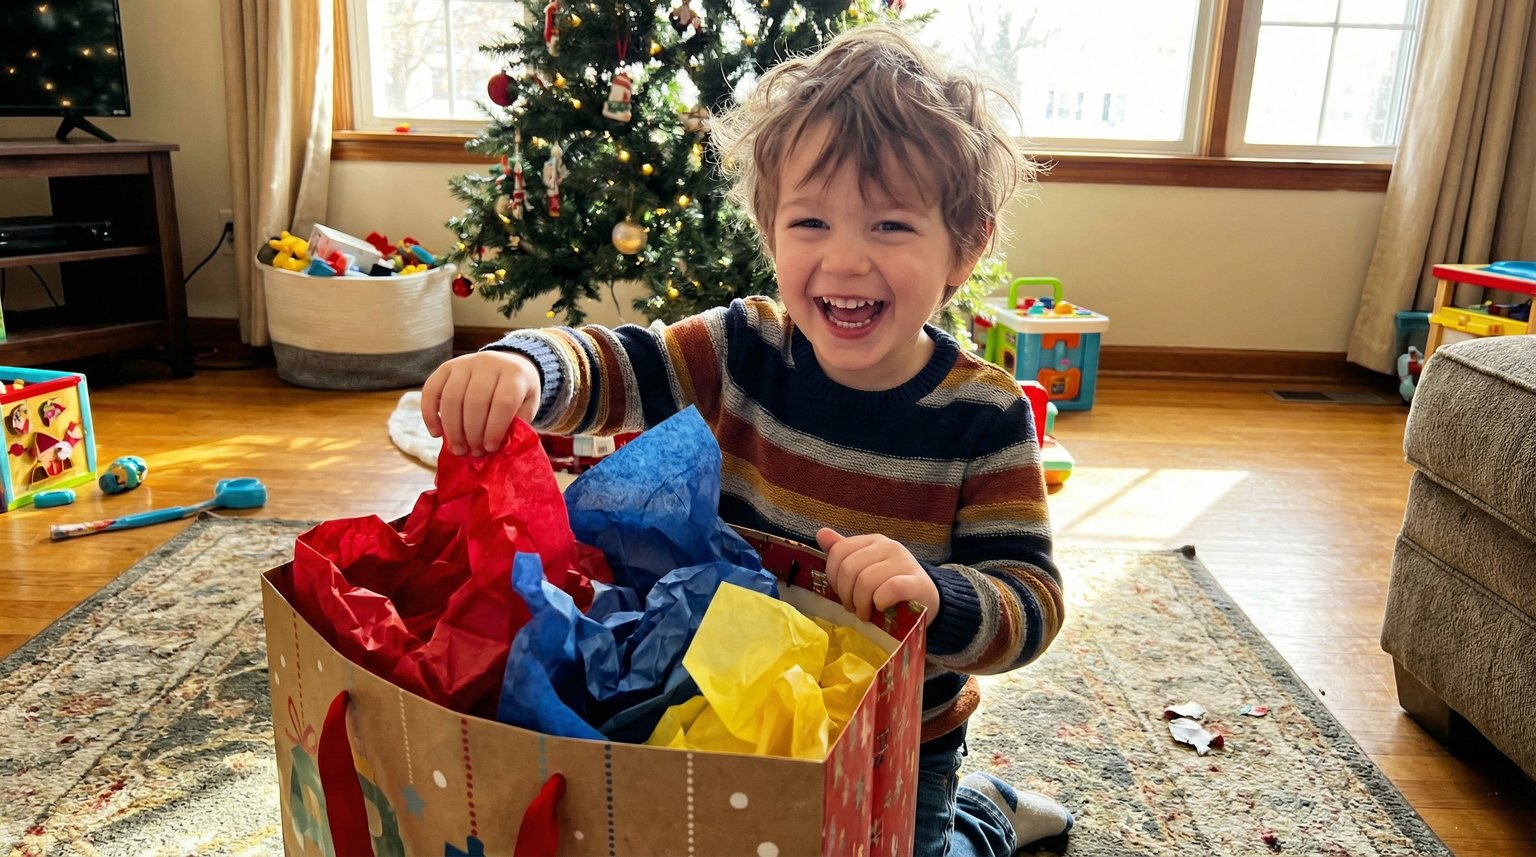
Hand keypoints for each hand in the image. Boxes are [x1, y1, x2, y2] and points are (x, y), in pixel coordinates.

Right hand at [420, 351, 540, 456]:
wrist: (506, 363)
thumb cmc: (517, 390)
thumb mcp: (528, 404)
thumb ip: (518, 422)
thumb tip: (499, 445)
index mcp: (514, 373)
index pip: (503, 402)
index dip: (495, 429)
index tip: (490, 448)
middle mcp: (488, 363)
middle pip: (475, 402)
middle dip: (472, 433)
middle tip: (474, 452)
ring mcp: (464, 363)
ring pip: (451, 398)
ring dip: (452, 429)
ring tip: (458, 449)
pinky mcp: (445, 367)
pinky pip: (430, 390)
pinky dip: (430, 415)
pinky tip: (436, 433)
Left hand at [816, 528, 939, 624]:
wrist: (927, 600)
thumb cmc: (891, 585)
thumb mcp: (866, 567)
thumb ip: (844, 552)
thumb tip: (822, 533)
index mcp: (874, 541)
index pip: (839, 551)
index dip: (833, 576)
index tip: (842, 593)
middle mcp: (889, 546)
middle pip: (849, 568)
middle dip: (845, 594)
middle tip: (854, 608)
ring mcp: (904, 562)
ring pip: (866, 581)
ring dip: (861, 603)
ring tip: (866, 613)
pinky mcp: (917, 582)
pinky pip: (890, 589)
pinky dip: (880, 602)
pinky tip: (881, 608)